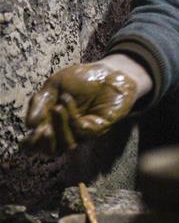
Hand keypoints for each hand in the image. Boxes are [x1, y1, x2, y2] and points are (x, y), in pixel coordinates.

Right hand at [21, 62, 138, 154]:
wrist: (108, 72)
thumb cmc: (81, 79)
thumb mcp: (54, 86)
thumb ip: (39, 103)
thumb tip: (29, 125)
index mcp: (52, 123)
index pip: (38, 143)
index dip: (30, 144)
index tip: (26, 136)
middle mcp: (67, 131)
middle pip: (51, 150)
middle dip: (43, 143)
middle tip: (41, 130)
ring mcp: (83, 132)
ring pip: (66, 144)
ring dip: (59, 127)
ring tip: (56, 108)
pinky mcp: (98, 128)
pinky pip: (81, 130)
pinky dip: (71, 115)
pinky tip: (66, 99)